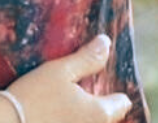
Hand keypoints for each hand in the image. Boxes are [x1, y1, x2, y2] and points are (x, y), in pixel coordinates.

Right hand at [0, 35, 132, 122]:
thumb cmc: (35, 95)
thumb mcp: (60, 71)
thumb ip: (86, 59)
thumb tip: (106, 42)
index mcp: (100, 113)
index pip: (122, 103)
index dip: (114, 91)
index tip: (98, 81)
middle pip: (108, 117)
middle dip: (100, 103)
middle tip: (81, 89)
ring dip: (84, 114)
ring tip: (66, 101)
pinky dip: (71, 119)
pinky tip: (55, 113)